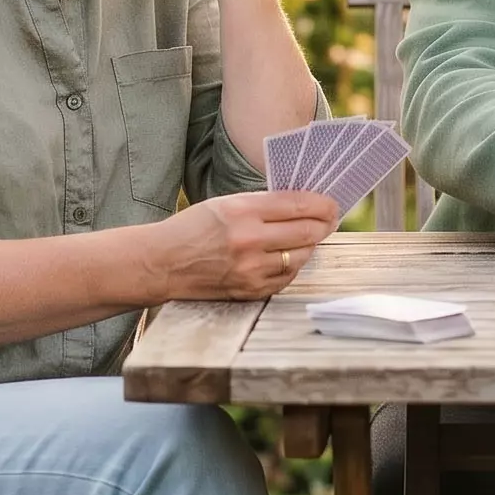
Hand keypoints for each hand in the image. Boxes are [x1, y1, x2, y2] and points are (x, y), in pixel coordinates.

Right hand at [147, 190, 339, 300]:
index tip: (333, 204)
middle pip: (307, 232)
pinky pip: (286, 277)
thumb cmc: (194, 228)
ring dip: (310, 246)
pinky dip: (292, 266)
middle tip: (330, 220)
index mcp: (243, 212)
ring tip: (307, 237)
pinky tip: (287, 256)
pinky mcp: (249, 291)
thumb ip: (265, 203)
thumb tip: (306, 203)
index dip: (323, 204)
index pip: (298, 204)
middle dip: (325, 225)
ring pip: (301, 256)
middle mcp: (248, 241)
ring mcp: (250, 270)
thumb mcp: (226, 203)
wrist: (161, 263)